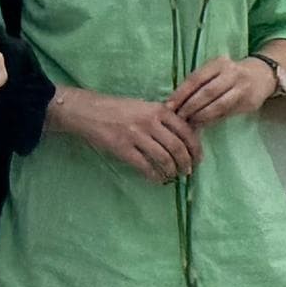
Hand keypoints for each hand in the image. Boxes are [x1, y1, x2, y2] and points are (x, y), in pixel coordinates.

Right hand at [51, 92, 199, 180]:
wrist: (87, 110)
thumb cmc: (118, 109)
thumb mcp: (145, 107)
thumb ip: (164, 119)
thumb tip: (188, 136)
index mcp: (159, 110)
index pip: (187, 131)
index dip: (196, 148)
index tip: (198, 158)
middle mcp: (150, 122)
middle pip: (178, 147)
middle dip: (187, 163)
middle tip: (188, 171)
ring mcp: (136, 135)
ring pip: (164, 158)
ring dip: (172, 171)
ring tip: (174, 176)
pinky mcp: (122, 148)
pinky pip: (145, 166)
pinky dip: (155, 175)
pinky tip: (157, 179)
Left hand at [167, 52, 283, 127]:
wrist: (263, 75)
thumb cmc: (230, 75)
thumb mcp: (216, 71)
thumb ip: (199, 84)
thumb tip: (175, 104)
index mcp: (219, 63)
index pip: (195, 79)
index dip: (180, 94)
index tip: (168, 107)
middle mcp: (232, 73)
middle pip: (206, 92)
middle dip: (189, 107)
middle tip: (177, 118)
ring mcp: (243, 88)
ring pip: (218, 105)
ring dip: (200, 116)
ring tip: (188, 124)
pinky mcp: (250, 102)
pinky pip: (226, 113)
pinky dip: (212, 120)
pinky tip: (202, 124)